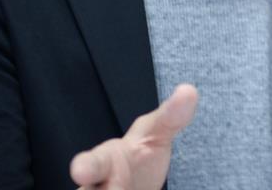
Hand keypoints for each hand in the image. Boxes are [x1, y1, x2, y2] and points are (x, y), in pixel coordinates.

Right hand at [69, 84, 198, 189]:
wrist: (133, 181)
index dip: (86, 167)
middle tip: (108, 184)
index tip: (81, 170)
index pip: (91, 163)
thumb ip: (171, 117)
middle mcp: (94, 187)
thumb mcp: (156, 134)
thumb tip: (189, 90)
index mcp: (103, 162)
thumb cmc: (139, 155)